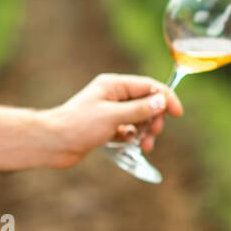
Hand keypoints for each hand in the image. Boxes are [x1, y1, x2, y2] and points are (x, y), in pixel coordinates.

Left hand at [43, 73, 183, 167]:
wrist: (53, 143)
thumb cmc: (78, 125)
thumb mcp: (112, 116)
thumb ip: (139, 109)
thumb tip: (162, 102)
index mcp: (114, 85)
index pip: (149, 86)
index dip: (166, 98)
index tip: (178, 114)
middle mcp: (112, 95)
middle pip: (146, 102)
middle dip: (154, 118)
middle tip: (152, 134)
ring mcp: (108, 111)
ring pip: (138, 118)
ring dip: (145, 130)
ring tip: (144, 145)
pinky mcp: (104, 127)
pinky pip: (127, 129)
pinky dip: (132, 136)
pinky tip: (129, 144)